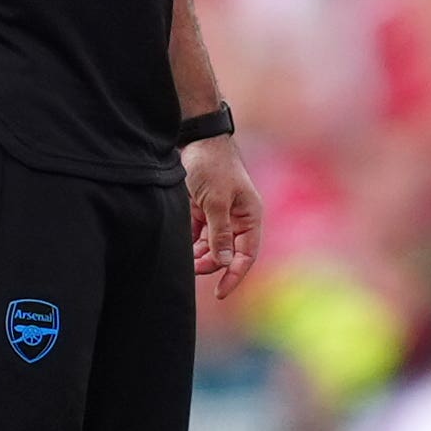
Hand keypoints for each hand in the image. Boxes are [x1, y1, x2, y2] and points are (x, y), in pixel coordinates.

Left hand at [183, 133, 260, 299]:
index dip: (235, 275)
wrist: (196, 137)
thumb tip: (225, 262)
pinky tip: (181, 249)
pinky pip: (199, 235)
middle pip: (227, 253)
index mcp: (249, 216)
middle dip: (210, 264)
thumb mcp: (216, 201)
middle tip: (190, 269)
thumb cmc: (212, 165)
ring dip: (199, 256)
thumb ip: (220, 233)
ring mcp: (220, 214)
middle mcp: (237, 218)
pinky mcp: (203, 210)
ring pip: (211, 246)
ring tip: (184, 260)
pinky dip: (191, 243)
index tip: (220, 293)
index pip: (246, 255)